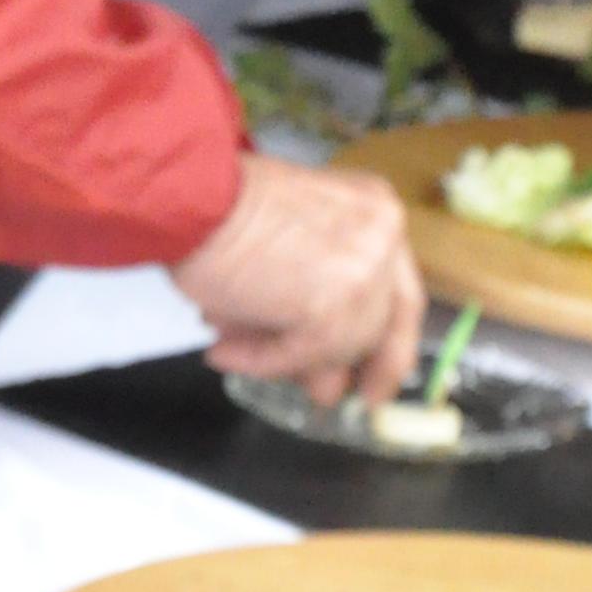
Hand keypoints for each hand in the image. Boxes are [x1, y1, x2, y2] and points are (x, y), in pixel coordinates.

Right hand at [169, 150, 423, 405]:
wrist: (191, 197)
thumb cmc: (222, 204)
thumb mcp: (294, 232)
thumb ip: (320, 284)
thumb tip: (320, 364)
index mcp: (378, 211)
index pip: (400, 293)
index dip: (389, 343)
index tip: (377, 380)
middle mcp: (383, 240)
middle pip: (379, 326)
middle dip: (346, 366)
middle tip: (321, 394)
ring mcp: (363, 277)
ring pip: (338, 348)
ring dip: (285, 359)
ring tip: (236, 348)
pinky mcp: (331, 312)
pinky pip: (299, 357)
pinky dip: (259, 361)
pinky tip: (224, 351)